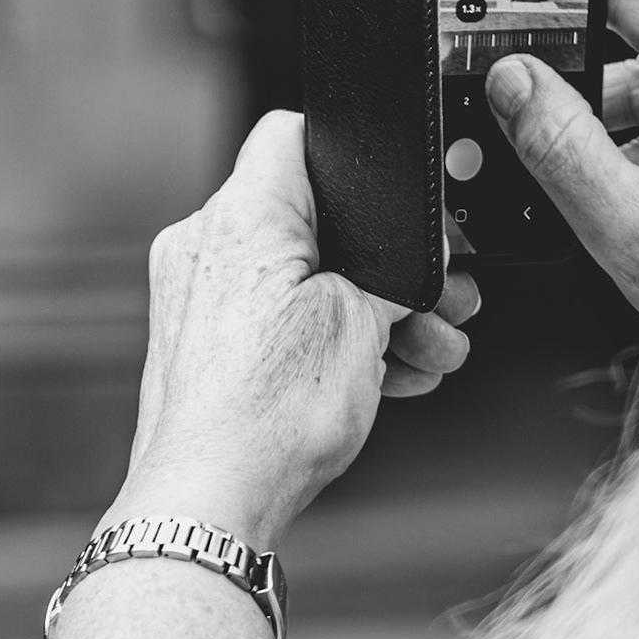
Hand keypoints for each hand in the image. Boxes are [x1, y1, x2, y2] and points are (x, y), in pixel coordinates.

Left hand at [102, 111, 480, 551]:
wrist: (209, 503)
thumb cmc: (270, 415)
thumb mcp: (364, 323)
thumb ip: (391, 273)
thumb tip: (409, 265)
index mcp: (240, 213)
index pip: (291, 134)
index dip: (356, 160)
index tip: (403, 207)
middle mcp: (206, 243)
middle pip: (310, 218)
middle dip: (385, 263)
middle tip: (442, 302)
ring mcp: (196, 294)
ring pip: (300, 275)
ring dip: (368, 311)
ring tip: (427, 354)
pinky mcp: (198, 341)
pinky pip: (274, 315)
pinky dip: (326, 335)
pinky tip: (384, 376)